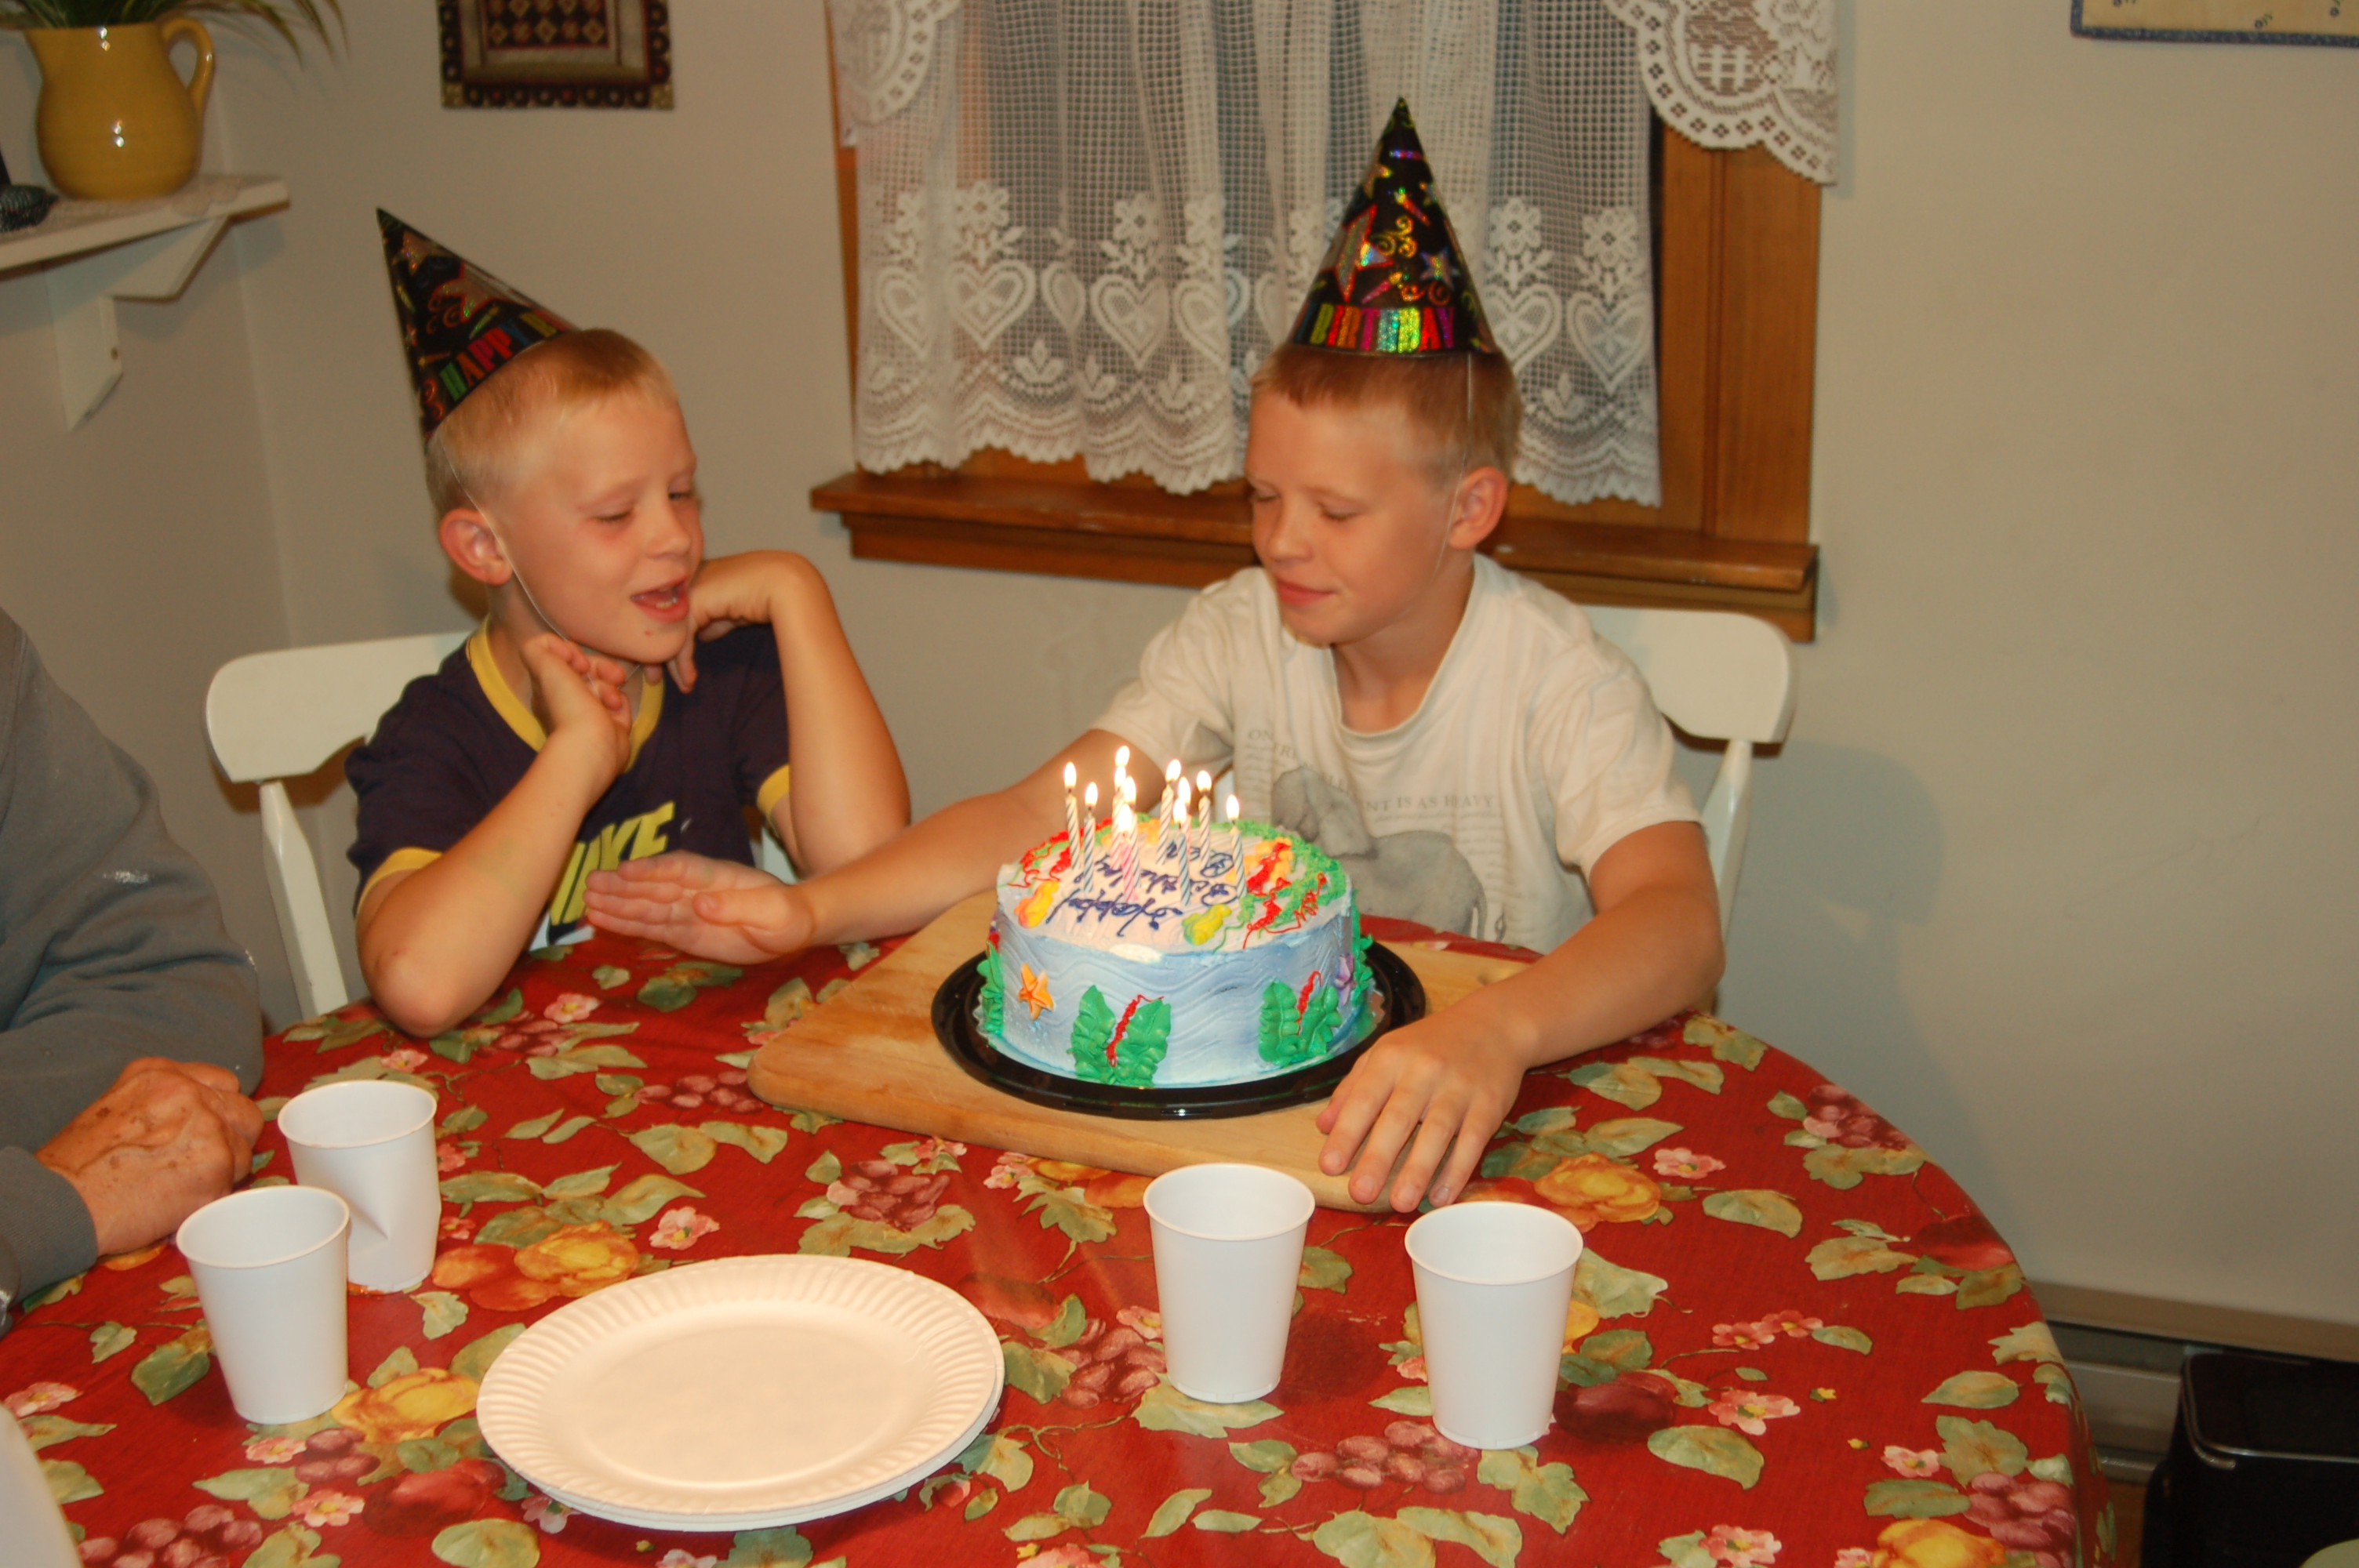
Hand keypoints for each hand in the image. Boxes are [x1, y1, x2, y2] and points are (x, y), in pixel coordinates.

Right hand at [37, 1058, 264, 1257]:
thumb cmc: (75, 1166)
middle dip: (231, 1138)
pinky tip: (181, 1204)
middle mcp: (190, 1092)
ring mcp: (209, 1127)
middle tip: (203, 1163)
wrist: (61, 1201)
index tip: (206, 1130)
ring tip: (183, 1188)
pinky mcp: (217, 1166)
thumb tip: (194, 1120)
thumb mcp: (114, 1108)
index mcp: (161, 1074)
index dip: (218, 1110)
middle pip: (243, 1112)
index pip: (223, 1082)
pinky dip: (213, 1198)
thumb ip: (161, 1104)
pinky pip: (234, 1184)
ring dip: (223, 1171)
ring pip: (243, 1150)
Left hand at [520, 634, 630, 780]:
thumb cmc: (566, 705)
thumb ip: (538, 647)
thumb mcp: (541, 666)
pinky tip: (615, 710)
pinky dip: (620, 701)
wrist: (591, 744)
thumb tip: (559, 647)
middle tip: (610, 673)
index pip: (562, 658)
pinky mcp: (612, 723)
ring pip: (605, 682)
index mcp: (548, 687)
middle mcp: (568, 699)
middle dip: (600, 666)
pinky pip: (620, 700)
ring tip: (610, 700)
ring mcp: (591, 712)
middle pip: (587, 668)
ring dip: (610, 686)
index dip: (572, 653)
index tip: (576, 661)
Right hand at [583, 852, 812, 963]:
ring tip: (587, 902)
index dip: (654, 869)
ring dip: (618, 904)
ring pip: (648, 906)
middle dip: (624, 886)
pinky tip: (600, 921)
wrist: (794, 928)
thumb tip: (702, 904)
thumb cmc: (789, 916)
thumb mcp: (775, 913)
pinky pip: (651, 927)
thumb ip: (740, 907)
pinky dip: (626, 925)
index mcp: (718, 878)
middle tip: (591, 884)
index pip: (681, 869)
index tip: (627, 871)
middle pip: (655, 885)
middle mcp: (696, 891)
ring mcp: (688, 911)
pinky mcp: (684, 932)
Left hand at [666, 551, 814, 691]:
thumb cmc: (767, 597)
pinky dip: (683, 661)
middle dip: (657, 653)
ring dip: (671, 663)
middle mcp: (686, 582)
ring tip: (682, 685)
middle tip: (654, 679)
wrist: (784, 585)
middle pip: (661, 621)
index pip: (670, 613)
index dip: (666, 641)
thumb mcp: (735, 613)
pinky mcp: (693, 603)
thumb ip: (716, 621)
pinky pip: (681, 637)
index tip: (664, 666)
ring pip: (668, 631)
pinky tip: (689, 678)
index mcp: (695, 578)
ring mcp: (688, 590)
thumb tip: (702, 634)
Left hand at [1316, 1013, 1524, 1211]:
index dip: (1347, 1133)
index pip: (1364, 1098)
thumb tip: (1323, 1127)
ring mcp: (1459, 1087)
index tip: (1330, 1166)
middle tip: (1360, 1194)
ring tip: (1401, 1203)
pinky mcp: (1490, 1104)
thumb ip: (1353, 1087)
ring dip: (1419, 1170)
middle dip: (1378, 1158)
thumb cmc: (1430, 1044)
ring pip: (1438, 1132)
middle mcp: (1424, 1070)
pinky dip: (1457, 1170)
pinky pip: (1473, 1140)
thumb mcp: (1386, 1052)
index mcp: (1392, 1057)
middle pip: (1398, 1118)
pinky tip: (1442, 1196)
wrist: (1493, 1024)